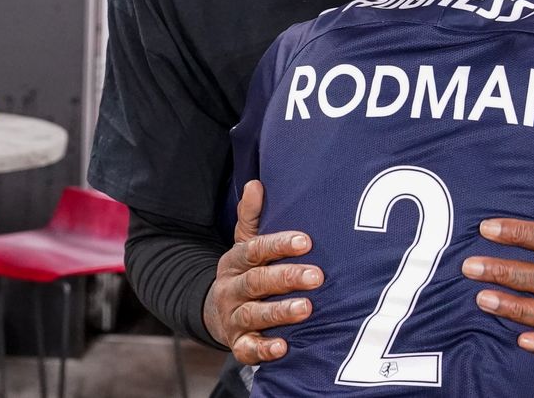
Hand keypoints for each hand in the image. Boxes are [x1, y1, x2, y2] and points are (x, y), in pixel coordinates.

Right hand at [203, 180, 323, 364]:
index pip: (255, 249)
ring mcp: (232, 317)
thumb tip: (256, 184)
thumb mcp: (244, 243)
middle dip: (287, 278)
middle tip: (317, 276)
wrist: (216, 312)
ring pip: (253, 314)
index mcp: (235, 261)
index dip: (280, 245)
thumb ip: (251, 216)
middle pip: (256, 281)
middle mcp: (231, 288)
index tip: (306, 241)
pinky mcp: (237, 343)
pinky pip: (247, 349)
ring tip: (306, 309)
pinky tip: (283, 348)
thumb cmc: (246, 271)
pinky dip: (263, 350)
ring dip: (279, 312)